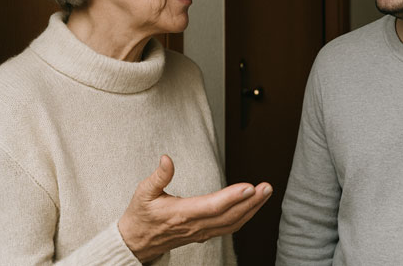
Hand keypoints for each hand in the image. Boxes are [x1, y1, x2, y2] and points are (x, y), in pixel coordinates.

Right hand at [117, 155, 271, 262]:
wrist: (136, 242)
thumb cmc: (141, 216)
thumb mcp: (143, 193)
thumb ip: (158, 176)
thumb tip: (166, 159)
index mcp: (182, 213)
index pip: (212, 206)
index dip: (232, 197)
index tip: (249, 186)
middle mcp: (195, 225)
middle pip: (229, 216)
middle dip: (251, 202)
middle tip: (267, 187)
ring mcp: (201, 232)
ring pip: (232, 223)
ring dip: (252, 209)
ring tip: (266, 193)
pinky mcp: (204, 234)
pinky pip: (229, 228)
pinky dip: (244, 217)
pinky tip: (253, 206)